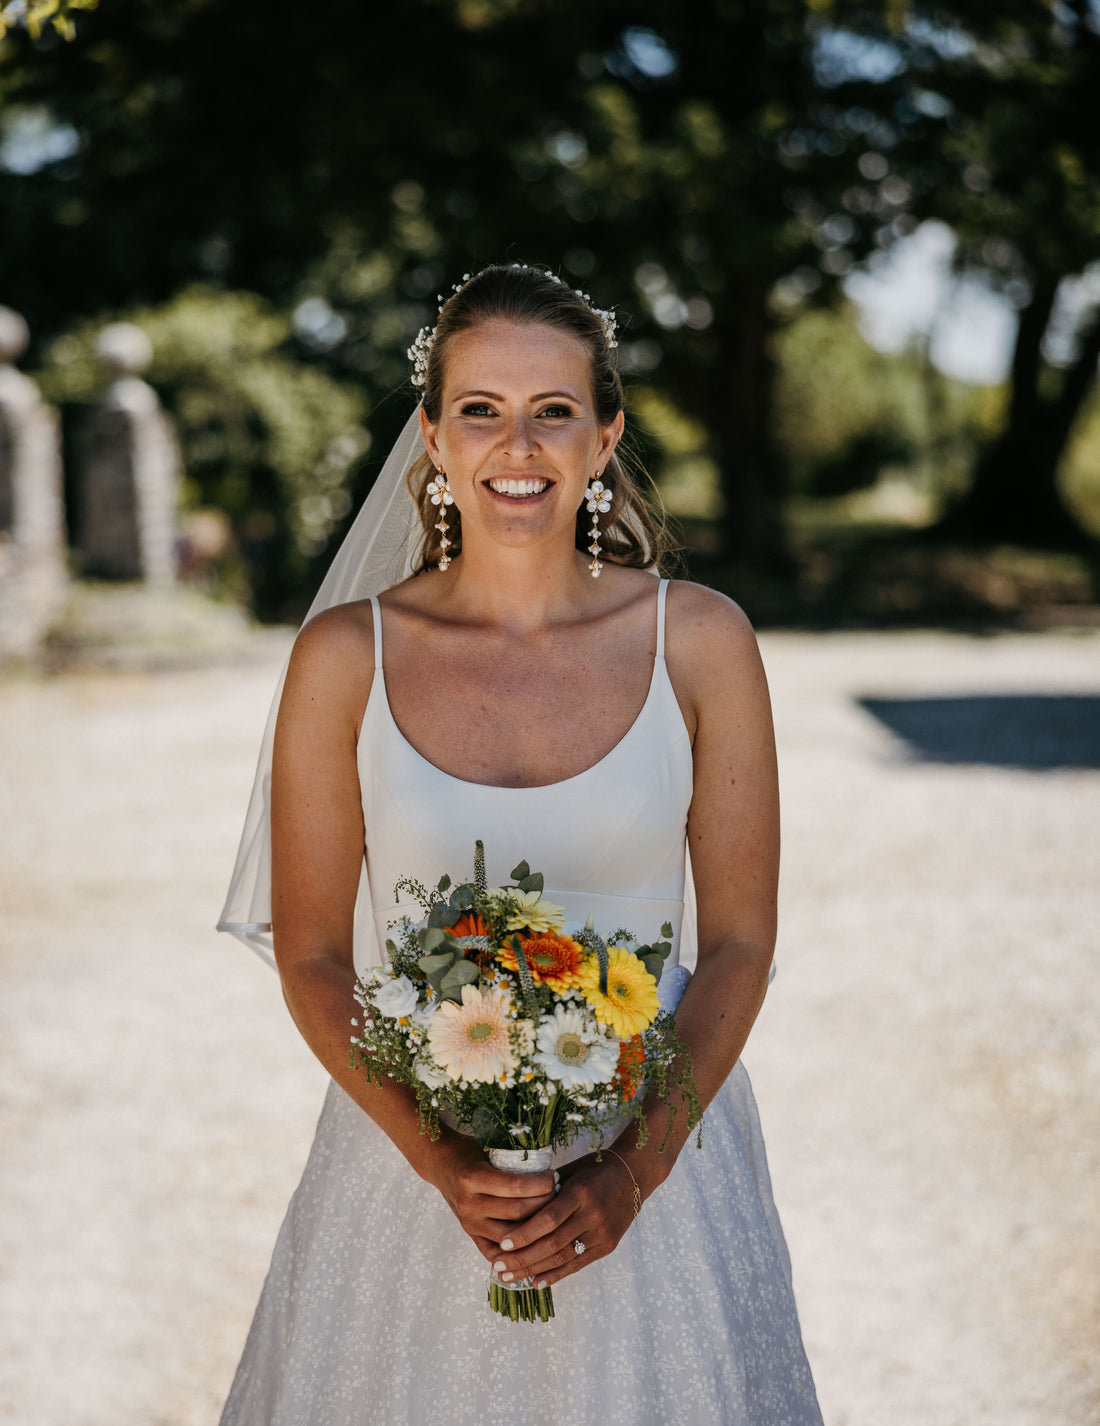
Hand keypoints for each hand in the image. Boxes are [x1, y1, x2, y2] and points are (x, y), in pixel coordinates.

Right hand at [429, 1132, 557, 1262]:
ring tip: (550, 1214)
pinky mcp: (470, 1235)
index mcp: (473, 1178)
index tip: (555, 1177)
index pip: (516, 1186)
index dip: (541, 1183)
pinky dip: (516, 1250)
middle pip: (517, 1211)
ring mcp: (468, 1223)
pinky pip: (496, 1251)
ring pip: (511, 1234)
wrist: (440, 1164)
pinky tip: (534, 1243)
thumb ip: (513, 1162)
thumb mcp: (489, 1150)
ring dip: (534, 1227)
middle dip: (544, 1203)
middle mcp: (469, 1204)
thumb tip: (549, 1171)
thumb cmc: (469, 1152)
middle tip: (558, 1193)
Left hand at [487, 1151, 638, 1289]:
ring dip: (534, 1270)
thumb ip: (545, 1190)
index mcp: (581, 1192)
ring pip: (563, 1257)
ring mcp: (602, 1233)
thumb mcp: (570, 1171)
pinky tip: (536, 1282)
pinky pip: (578, 1264)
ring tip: (509, 1277)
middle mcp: (593, 1215)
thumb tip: (512, 1205)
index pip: (548, 1219)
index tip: (502, 1243)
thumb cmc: (595, 1169)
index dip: (524, 1233)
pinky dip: (556, 1275)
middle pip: (553, 1243)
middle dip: (522, 1257)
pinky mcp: (607, 1246)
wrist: (634, 1175)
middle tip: (498, 1266)